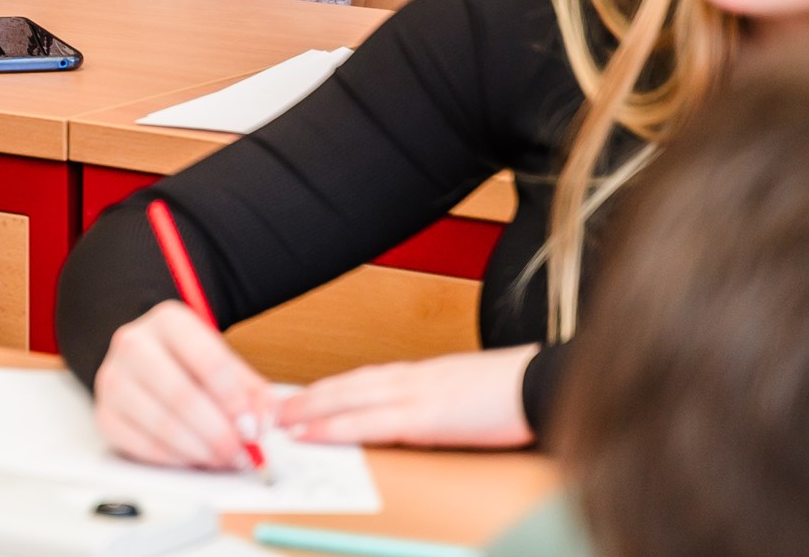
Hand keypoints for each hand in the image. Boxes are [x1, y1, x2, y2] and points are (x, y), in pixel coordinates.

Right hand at [92, 300, 278, 470]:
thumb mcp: (225, 363)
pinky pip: (139, 446)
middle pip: (181, 394)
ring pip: (159, 422)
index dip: (235, 402)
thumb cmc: (189, 363)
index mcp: (169, 321)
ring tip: (221, 458)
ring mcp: (113, 378)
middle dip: (218, 433)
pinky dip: (173, 459)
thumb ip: (253, 392)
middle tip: (241, 453)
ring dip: (199, 450)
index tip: (253, 428)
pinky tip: (193, 458)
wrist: (146, 359)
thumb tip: (263, 422)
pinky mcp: (104, 413)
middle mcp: (133, 343)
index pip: (208, 361)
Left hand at [276, 346, 539, 449]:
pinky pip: (368, 421)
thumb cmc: (511, 394)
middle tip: (267, 407)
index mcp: (419, 376)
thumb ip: (435, 404)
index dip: (325, 390)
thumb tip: (415, 421)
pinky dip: (334, 426)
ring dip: (307, 409)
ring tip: (276, 419)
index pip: (359, 380)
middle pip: (343, 386)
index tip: (296, 397)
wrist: (542, 384)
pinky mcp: (424, 416)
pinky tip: (311, 432)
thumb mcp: (463, 396)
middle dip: (303, 398)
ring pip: (345, 398)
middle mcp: (408, 379)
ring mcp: (413, 395)